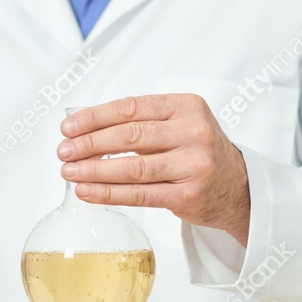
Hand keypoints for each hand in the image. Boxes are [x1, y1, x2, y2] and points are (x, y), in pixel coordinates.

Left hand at [57, 95, 250, 245]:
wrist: (237, 187)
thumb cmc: (196, 152)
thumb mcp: (179, 124)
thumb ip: (141, 122)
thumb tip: (84, 130)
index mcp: (186, 106)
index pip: (131, 108)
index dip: (94, 117)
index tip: (69, 127)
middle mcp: (193, 132)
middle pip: (129, 136)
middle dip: (89, 144)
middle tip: (64, 151)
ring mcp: (193, 164)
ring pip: (132, 167)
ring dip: (94, 170)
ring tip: (69, 172)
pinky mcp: (188, 195)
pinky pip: (140, 194)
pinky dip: (109, 193)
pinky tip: (88, 192)